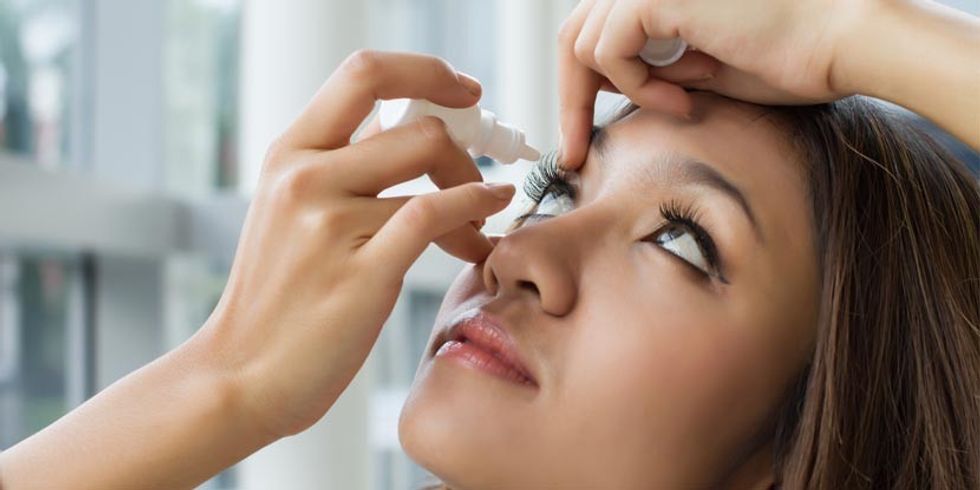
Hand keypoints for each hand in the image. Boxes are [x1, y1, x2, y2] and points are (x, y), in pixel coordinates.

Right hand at [198, 50, 515, 437]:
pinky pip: (436, 215)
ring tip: (478, 227)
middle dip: (464, 146)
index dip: (427, 72)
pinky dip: (476, 210)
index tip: (464, 91)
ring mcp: (330, 224)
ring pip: (433, 173)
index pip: (365, 74)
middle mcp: (304, 178)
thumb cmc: (276, 298)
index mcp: (288, 154)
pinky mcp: (362, 272)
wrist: (241, 375)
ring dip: (475, 194)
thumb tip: (407, 125)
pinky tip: (486, 225)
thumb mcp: (291, 212)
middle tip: (479, 173)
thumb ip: (344, 165)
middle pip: (417, 125)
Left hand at [559, 0, 871, 167]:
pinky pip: (609, 50)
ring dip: (623, 91)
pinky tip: (686, 98)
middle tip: (574, 153)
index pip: (590, 31)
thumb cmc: (787, 58)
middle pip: (573, 36)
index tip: (577, 139)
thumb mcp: (697, 69)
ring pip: (581, 44)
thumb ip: (650, 69)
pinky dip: (637, 86)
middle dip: (570, 100)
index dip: (578, 87)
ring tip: (682, 104)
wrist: (842, 42)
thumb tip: (604, 90)